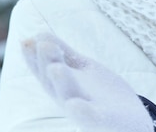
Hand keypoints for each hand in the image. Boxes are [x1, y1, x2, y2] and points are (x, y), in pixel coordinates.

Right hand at [22, 33, 154, 131]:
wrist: (129, 120)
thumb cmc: (101, 93)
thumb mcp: (81, 69)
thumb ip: (63, 54)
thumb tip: (39, 34)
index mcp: (62, 85)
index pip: (44, 70)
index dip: (34, 57)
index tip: (26, 41)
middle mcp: (69, 98)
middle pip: (54, 81)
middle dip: (47, 62)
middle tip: (40, 44)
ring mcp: (85, 109)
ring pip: (69, 96)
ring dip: (61, 81)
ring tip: (55, 67)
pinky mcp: (102, 119)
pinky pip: (91, 116)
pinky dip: (83, 111)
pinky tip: (75, 104)